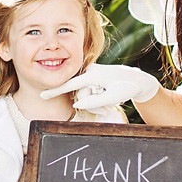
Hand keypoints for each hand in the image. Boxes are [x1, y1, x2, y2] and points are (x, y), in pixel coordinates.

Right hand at [40, 64, 160, 111]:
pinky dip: (97, 98)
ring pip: (85, 93)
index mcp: (93, 74)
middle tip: (107, 110)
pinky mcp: (93, 76)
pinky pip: (89, 90)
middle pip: (81, 94)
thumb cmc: (127, 87)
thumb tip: (76, 104)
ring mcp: (91, 73)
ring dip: (96, 102)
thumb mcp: (113, 98)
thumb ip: (94, 102)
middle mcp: (90, 71)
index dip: (55, 90)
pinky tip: (108, 98)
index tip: (43, 95)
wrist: (138, 80)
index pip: (70, 84)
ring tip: (110, 105)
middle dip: (92, 104)